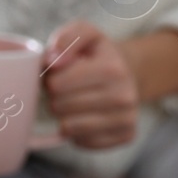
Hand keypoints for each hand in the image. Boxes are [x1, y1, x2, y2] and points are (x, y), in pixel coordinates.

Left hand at [42, 21, 138, 148]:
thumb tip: (52, 60)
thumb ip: (66, 38)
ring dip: (64, 116)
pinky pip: (82, 143)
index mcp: (112, 68)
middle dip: (56, 98)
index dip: (50, 79)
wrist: (127, 72)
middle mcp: (124, 95)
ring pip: (69, 128)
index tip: (60, 74)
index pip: (55, 84)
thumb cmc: (96, 55)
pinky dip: (77, 133)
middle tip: (67, 90)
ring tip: (74, 103)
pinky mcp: (127, 136)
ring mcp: (127, 118)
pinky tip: (85, 117)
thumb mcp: (84, 34)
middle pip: (59, 107)